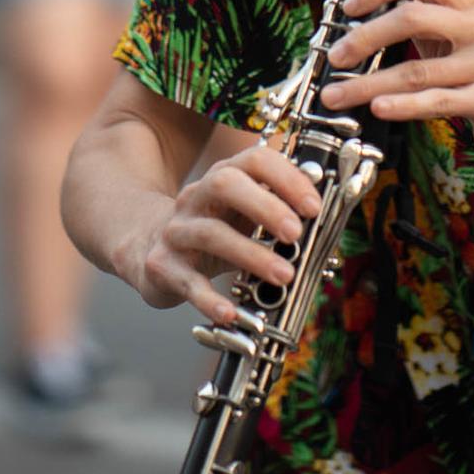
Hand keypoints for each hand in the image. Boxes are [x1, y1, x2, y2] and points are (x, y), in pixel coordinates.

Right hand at [124, 141, 322, 323]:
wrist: (146, 246)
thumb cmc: (213, 229)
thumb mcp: (243, 212)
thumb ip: (279, 209)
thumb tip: (326, 217)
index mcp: (223, 178)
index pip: (255, 160)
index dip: (287, 178)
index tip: (313, 207)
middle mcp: (196, 197)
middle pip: (225, 184)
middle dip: (266, 206)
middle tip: (296, 233)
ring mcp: (176, 230)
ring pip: (210, 234)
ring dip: (251, 255)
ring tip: (284, 276)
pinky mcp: (162, 266)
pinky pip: (187, 282)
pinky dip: (210, 300)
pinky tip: (232, 313)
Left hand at [318, 0, 473, 177]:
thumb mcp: (459, 41)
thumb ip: (424, 21)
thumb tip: (363, 12)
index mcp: (472, 4)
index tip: (349, 7)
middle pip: (412, 17)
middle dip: (364, 38)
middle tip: (335, 57)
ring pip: (415, 71)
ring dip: (367, 84)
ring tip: (336, 95)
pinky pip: (437, 101)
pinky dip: (402, 105)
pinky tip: (378, 108)